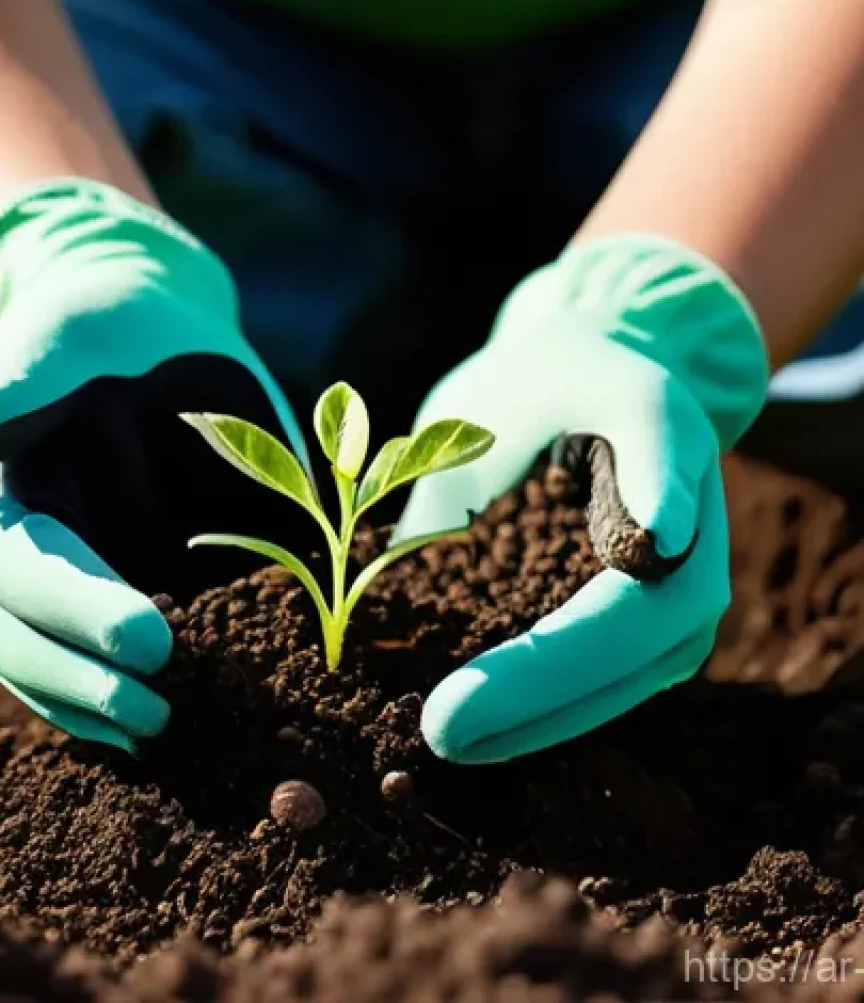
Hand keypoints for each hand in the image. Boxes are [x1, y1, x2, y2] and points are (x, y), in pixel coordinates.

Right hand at [0, 180, 309, 751]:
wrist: (141, 336)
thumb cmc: (112, 322)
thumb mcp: (77, 318)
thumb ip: (28, 367)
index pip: (5, 558)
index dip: (67, 605)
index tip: (151, 638)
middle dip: (72, 673)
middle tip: (158, 708)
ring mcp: (19, 574)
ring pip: (20, 660)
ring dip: (81, 704)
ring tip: (158, 729)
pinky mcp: (63, 595)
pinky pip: (55, 664)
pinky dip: (90, 704)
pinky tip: (139, 732)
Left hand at [396, 235, 769, 763]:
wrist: (578, 367)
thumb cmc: (572, 370)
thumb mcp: (603, 377)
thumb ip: (648, 445)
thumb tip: (660, 544)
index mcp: (681, 519)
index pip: (621, 619)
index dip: (542, 672)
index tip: (452, 711)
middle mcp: (681, 580)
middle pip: (619, 673)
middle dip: (526, 711)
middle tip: (432, 736)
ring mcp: (658, 607)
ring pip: (611, 692)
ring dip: (532, 726)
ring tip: (445, 745)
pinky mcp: (623, 619)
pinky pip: (589, 677)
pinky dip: (532, 707)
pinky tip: (475, 725)